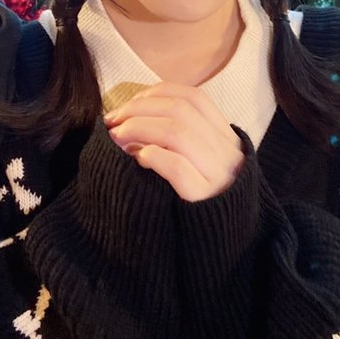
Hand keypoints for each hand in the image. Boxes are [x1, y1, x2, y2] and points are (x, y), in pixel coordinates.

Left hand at [103, 83, 244, 201]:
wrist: (224, 244)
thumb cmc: (204, 200)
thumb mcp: (205, 163)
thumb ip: (182, 139)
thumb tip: (136, 117)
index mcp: (226, 137)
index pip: (194, 97)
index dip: (158, 94)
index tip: (131, 104)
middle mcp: (226, 151)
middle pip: (180, 110)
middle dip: (139, 110)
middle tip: (113, 122)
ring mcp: (218, 173)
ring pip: (176, 132)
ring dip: (139, 129)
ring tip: (117, 139)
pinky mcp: (204, 197)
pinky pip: (176, 166)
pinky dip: (152, 155)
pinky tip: (137, 159)